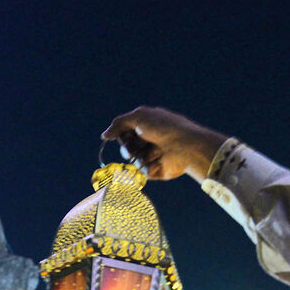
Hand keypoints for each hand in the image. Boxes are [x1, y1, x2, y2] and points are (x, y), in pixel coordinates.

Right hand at [102, 107, 228, 180]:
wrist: (185, 146)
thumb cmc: (164, 128)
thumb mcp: (139, 117)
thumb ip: (119, 124)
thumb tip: (104, 135)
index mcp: (146, 126)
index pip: (124, 134)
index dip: (123, 136)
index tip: (126, 135)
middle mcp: (149, 141)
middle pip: (126, 149)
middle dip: (129, 149)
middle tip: (137, 147)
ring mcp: (153, 156)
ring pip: (134, 162)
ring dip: (142, 156)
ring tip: (157, 152)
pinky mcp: (156, 170)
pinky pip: (143, 173)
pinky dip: (149, 167)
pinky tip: (160, 162)